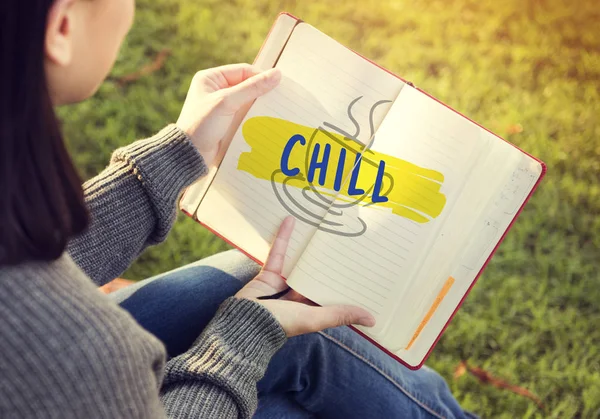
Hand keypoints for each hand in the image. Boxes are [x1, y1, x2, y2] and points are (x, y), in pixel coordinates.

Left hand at [176, 63, 281, 165]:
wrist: (190, 155)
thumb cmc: (202, 124)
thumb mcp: (227, 102)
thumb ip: (252, 88)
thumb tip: (277, 74)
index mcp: (211, 78)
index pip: (243, 71)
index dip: (261, 76)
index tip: (278, 85)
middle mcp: (216, 90)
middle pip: (247, 85)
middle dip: (262, 93)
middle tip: (281, 98)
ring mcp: (222, 107)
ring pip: (248, 101)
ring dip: (260, 106)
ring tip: (277, 110)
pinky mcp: (227, 122)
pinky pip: (246, 115)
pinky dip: (255, 117)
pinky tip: (266, 121)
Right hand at [235, 216, 375, 336]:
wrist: (245, 322)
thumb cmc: (282, 323)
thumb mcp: (315, 318)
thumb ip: (341, 315)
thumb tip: (373, 320)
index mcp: (312, 309)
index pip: (332, 293)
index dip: (345, 282)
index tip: (362, 267)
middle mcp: (299, 297)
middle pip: (317, 275)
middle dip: (329, 260)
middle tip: (346, 240)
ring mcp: (283, 284)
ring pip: (299, 262)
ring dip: (308, 247)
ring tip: (322, 228)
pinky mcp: (268, 273)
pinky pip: (279, 253)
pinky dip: (283, 237)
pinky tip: (291, 221)